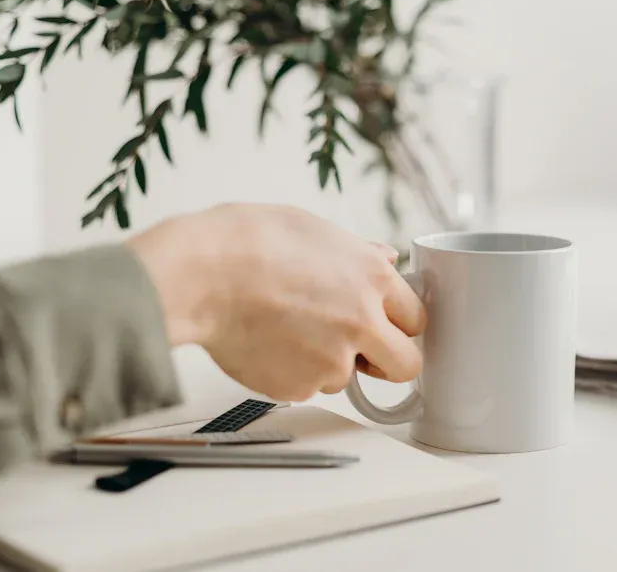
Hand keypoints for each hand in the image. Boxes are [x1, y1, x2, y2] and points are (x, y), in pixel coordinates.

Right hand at [126, 203, 424, 400]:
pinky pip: (306, 387)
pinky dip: (291, 373)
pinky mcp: (299, 387)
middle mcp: (362, 322)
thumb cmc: (247, 242)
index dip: (398, 322)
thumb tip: (384, 258)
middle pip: (406, 364)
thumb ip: (357, 252)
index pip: (416, 318)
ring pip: (347, 377)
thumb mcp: (313, 229)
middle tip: (363, 353)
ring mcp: (333, 360)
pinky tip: (268, 343)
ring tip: (288, 330)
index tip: (387, 326)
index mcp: (372, 278)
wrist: (200, 275)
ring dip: (328, 364)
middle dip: (388, 362)